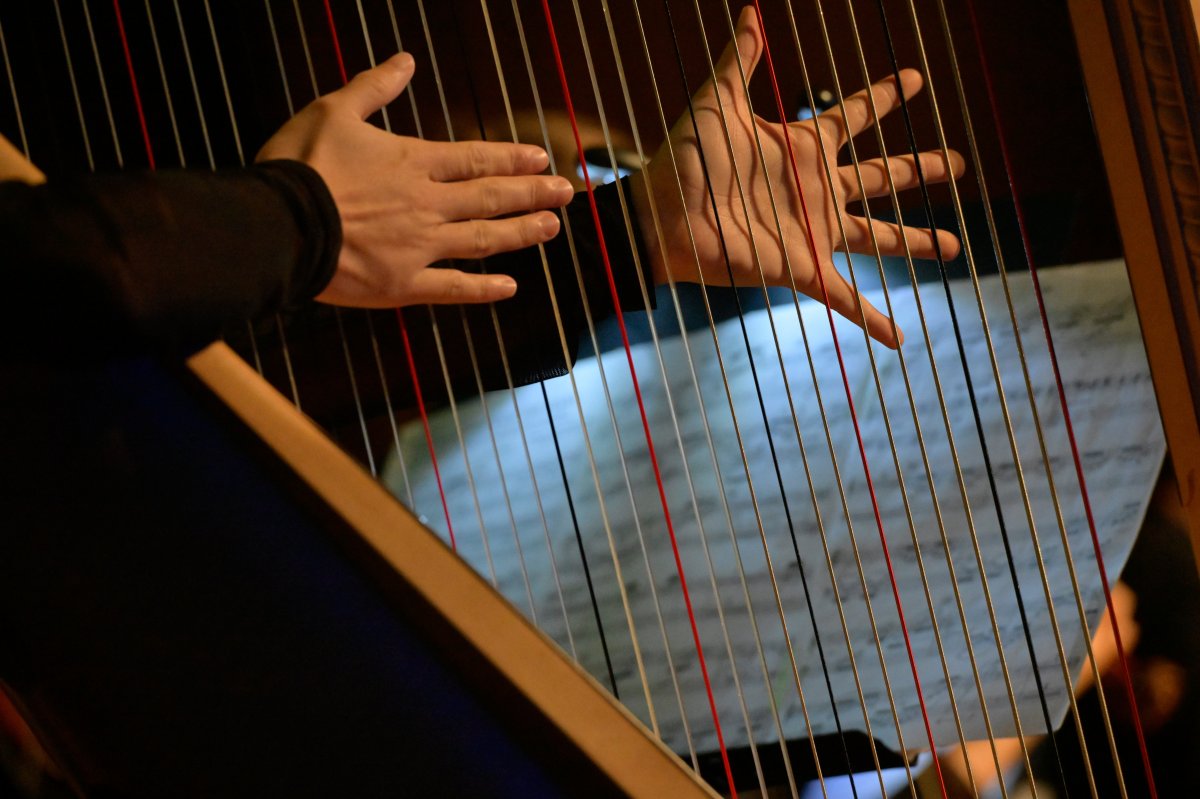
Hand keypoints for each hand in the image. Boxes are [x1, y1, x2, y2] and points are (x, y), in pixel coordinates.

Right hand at [257, 53, 573, 307]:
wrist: (276, 226)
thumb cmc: (299, 166)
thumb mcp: (333, 111)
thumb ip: (373, 87)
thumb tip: (404, 60)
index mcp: (412, 163)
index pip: (475, 159)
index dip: (512, 159)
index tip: (542, 159)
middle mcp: (426, 204)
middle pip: (490, 197)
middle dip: (532, 193)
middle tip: (566, 192)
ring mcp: (419, 247)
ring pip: (483, 239)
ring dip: (521, 233)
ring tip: (551, 227)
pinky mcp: (403, 284)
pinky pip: (453, 288)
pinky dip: (483, 289)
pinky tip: (510, 287)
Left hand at [633, 6, 964, 348]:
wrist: (662, 215)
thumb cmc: (686, 159)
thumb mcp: (717, 101)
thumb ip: (741, 59)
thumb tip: (752, 9)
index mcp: (801, 147)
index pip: (853, 115)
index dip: (883, 96)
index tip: (913, 79)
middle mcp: (815, 189)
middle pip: (881, 177)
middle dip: (918, 170)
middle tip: (957, 163)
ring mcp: (814, 230)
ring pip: (879, 236)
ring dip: (916, 243)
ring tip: (953, 247)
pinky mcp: (804, 268)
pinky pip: (846, 298)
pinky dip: (873, 320)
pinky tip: (898, 340)